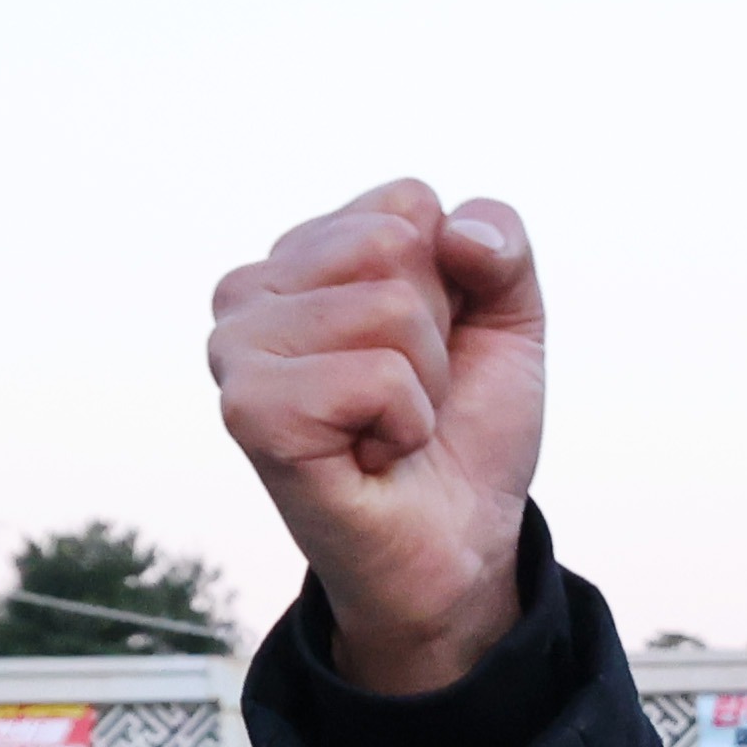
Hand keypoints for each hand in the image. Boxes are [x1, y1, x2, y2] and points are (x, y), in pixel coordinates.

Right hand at [208, 181, 545, 694]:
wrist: (460, 544)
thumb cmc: (465, 430)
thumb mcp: (509, 320)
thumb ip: (502, 245)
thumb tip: (456, 231)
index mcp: (303, 254)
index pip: (409, 202)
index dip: (455, 283)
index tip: (429, 348)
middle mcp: (251, 290)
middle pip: (395, 244)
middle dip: (436, 330)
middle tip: (409, 394)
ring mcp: (237, 348)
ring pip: (389, 307)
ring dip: (423, 383)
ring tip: (387, 427)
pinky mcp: (250, 409)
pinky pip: (376, 375)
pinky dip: (405, 424)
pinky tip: (370, 455)